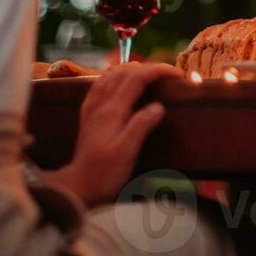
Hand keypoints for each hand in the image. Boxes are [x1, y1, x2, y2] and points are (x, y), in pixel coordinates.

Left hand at [48, 61, 180, 206]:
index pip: (137, 78)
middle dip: (148, 67)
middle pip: (124, 72)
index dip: (158, 70)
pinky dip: (112, 78)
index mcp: (112, 111)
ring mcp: (92, 110)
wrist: (77, 187)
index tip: (178, 74)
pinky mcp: (88, 117)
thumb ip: (141, 126)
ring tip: (148, 75)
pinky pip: (98, 87)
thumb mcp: (126, 152)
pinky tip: (117, 83)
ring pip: (110, 76)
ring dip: (131, 70)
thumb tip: (158, 106)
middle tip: (168, 75)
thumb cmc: (103, 174)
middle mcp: (100, 105)